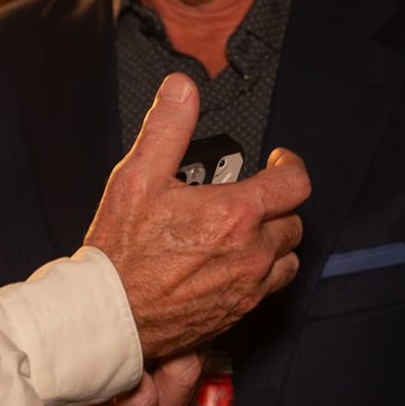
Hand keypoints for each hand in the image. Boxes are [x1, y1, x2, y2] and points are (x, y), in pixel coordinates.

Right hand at [86, 74, 309, 360]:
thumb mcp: (136, 177)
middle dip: (277, 205)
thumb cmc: (120, 251)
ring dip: (274, 242)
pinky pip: (267, 291)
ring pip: (287, 260)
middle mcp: (250, 254)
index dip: (290, 165)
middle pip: (294, 222)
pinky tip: (229, 265)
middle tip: (250, 197)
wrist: (109, 314)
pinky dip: (259, 274)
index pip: (295, 183)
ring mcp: (247, 288)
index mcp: (235, 215)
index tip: (277, 160)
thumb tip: (181, 90)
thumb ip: (166, 128)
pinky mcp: (236, 315)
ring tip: (246, 233)